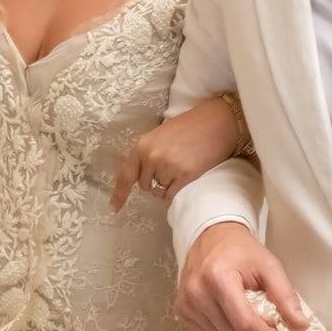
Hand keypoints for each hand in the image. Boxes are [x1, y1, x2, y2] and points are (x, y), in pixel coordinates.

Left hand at [112, 97, 239, 210]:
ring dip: (168, 186)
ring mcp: (168, 166)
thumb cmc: (190, 126)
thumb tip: (142, 174)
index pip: (126, 174)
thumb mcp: (161, 135)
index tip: (114, 208)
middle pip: (144, 186)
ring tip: (181, 168)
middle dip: (154, 182)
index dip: (119, 194)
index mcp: (142, 145)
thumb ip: (148, 152)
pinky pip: (172, 196)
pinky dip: (176, 192)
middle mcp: (152, 157)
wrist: (218, 122)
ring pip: (160, 191)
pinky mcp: (185, 175)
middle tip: (170, 167)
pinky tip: (185, 178)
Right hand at [172, 221, 307, 330]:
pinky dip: (222, 330)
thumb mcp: (269, 266)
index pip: (245, 324)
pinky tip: (225, 310)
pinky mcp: (180, 310)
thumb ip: (285, 296)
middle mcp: (197, 292)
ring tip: (242, 309)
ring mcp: (185, 303)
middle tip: (260, 315)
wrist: (211, 236)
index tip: (277, 329)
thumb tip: (301, 326)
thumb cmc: (243, 252)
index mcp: (219, 278)